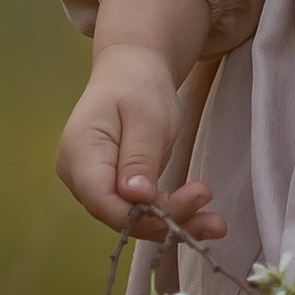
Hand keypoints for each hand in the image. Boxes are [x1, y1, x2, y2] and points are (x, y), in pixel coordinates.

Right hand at [55, 0, 225, 243]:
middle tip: (214, 219)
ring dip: (175, 222)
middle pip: (119, 214)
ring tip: (216, 224)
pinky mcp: (111, 189)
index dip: (142, 215)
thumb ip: (139, 157)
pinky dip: (170, 214)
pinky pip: (138, 211)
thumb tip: (136, 198)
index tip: (189, 203)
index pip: (103, 201)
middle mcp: (77, 175)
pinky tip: (202, 218)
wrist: (133, 70)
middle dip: (166, 220)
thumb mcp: (147, 117)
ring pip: (132, 218)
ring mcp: (92, 184)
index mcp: (80, 152)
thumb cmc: (139, 85)